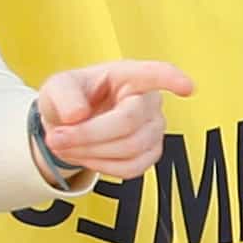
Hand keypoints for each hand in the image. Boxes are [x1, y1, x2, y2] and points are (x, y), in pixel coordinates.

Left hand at [34, 62, 194, 182]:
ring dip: (90, 152)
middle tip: (55, 138)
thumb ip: (64, 96)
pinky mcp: (151, 153)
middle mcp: (148, 101)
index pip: (156, 74)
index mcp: (129, 76)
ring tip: (66, 146)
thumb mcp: (57, 87)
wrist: (70, 124)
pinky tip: (88, 156)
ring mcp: (154, 129)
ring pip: (129, 149)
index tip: (187, 87)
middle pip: (127, 123)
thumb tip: (77, 115)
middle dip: (87, 135)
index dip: (172, 80)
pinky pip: (131, 168)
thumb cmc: (71, 99)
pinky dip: (101, 166)